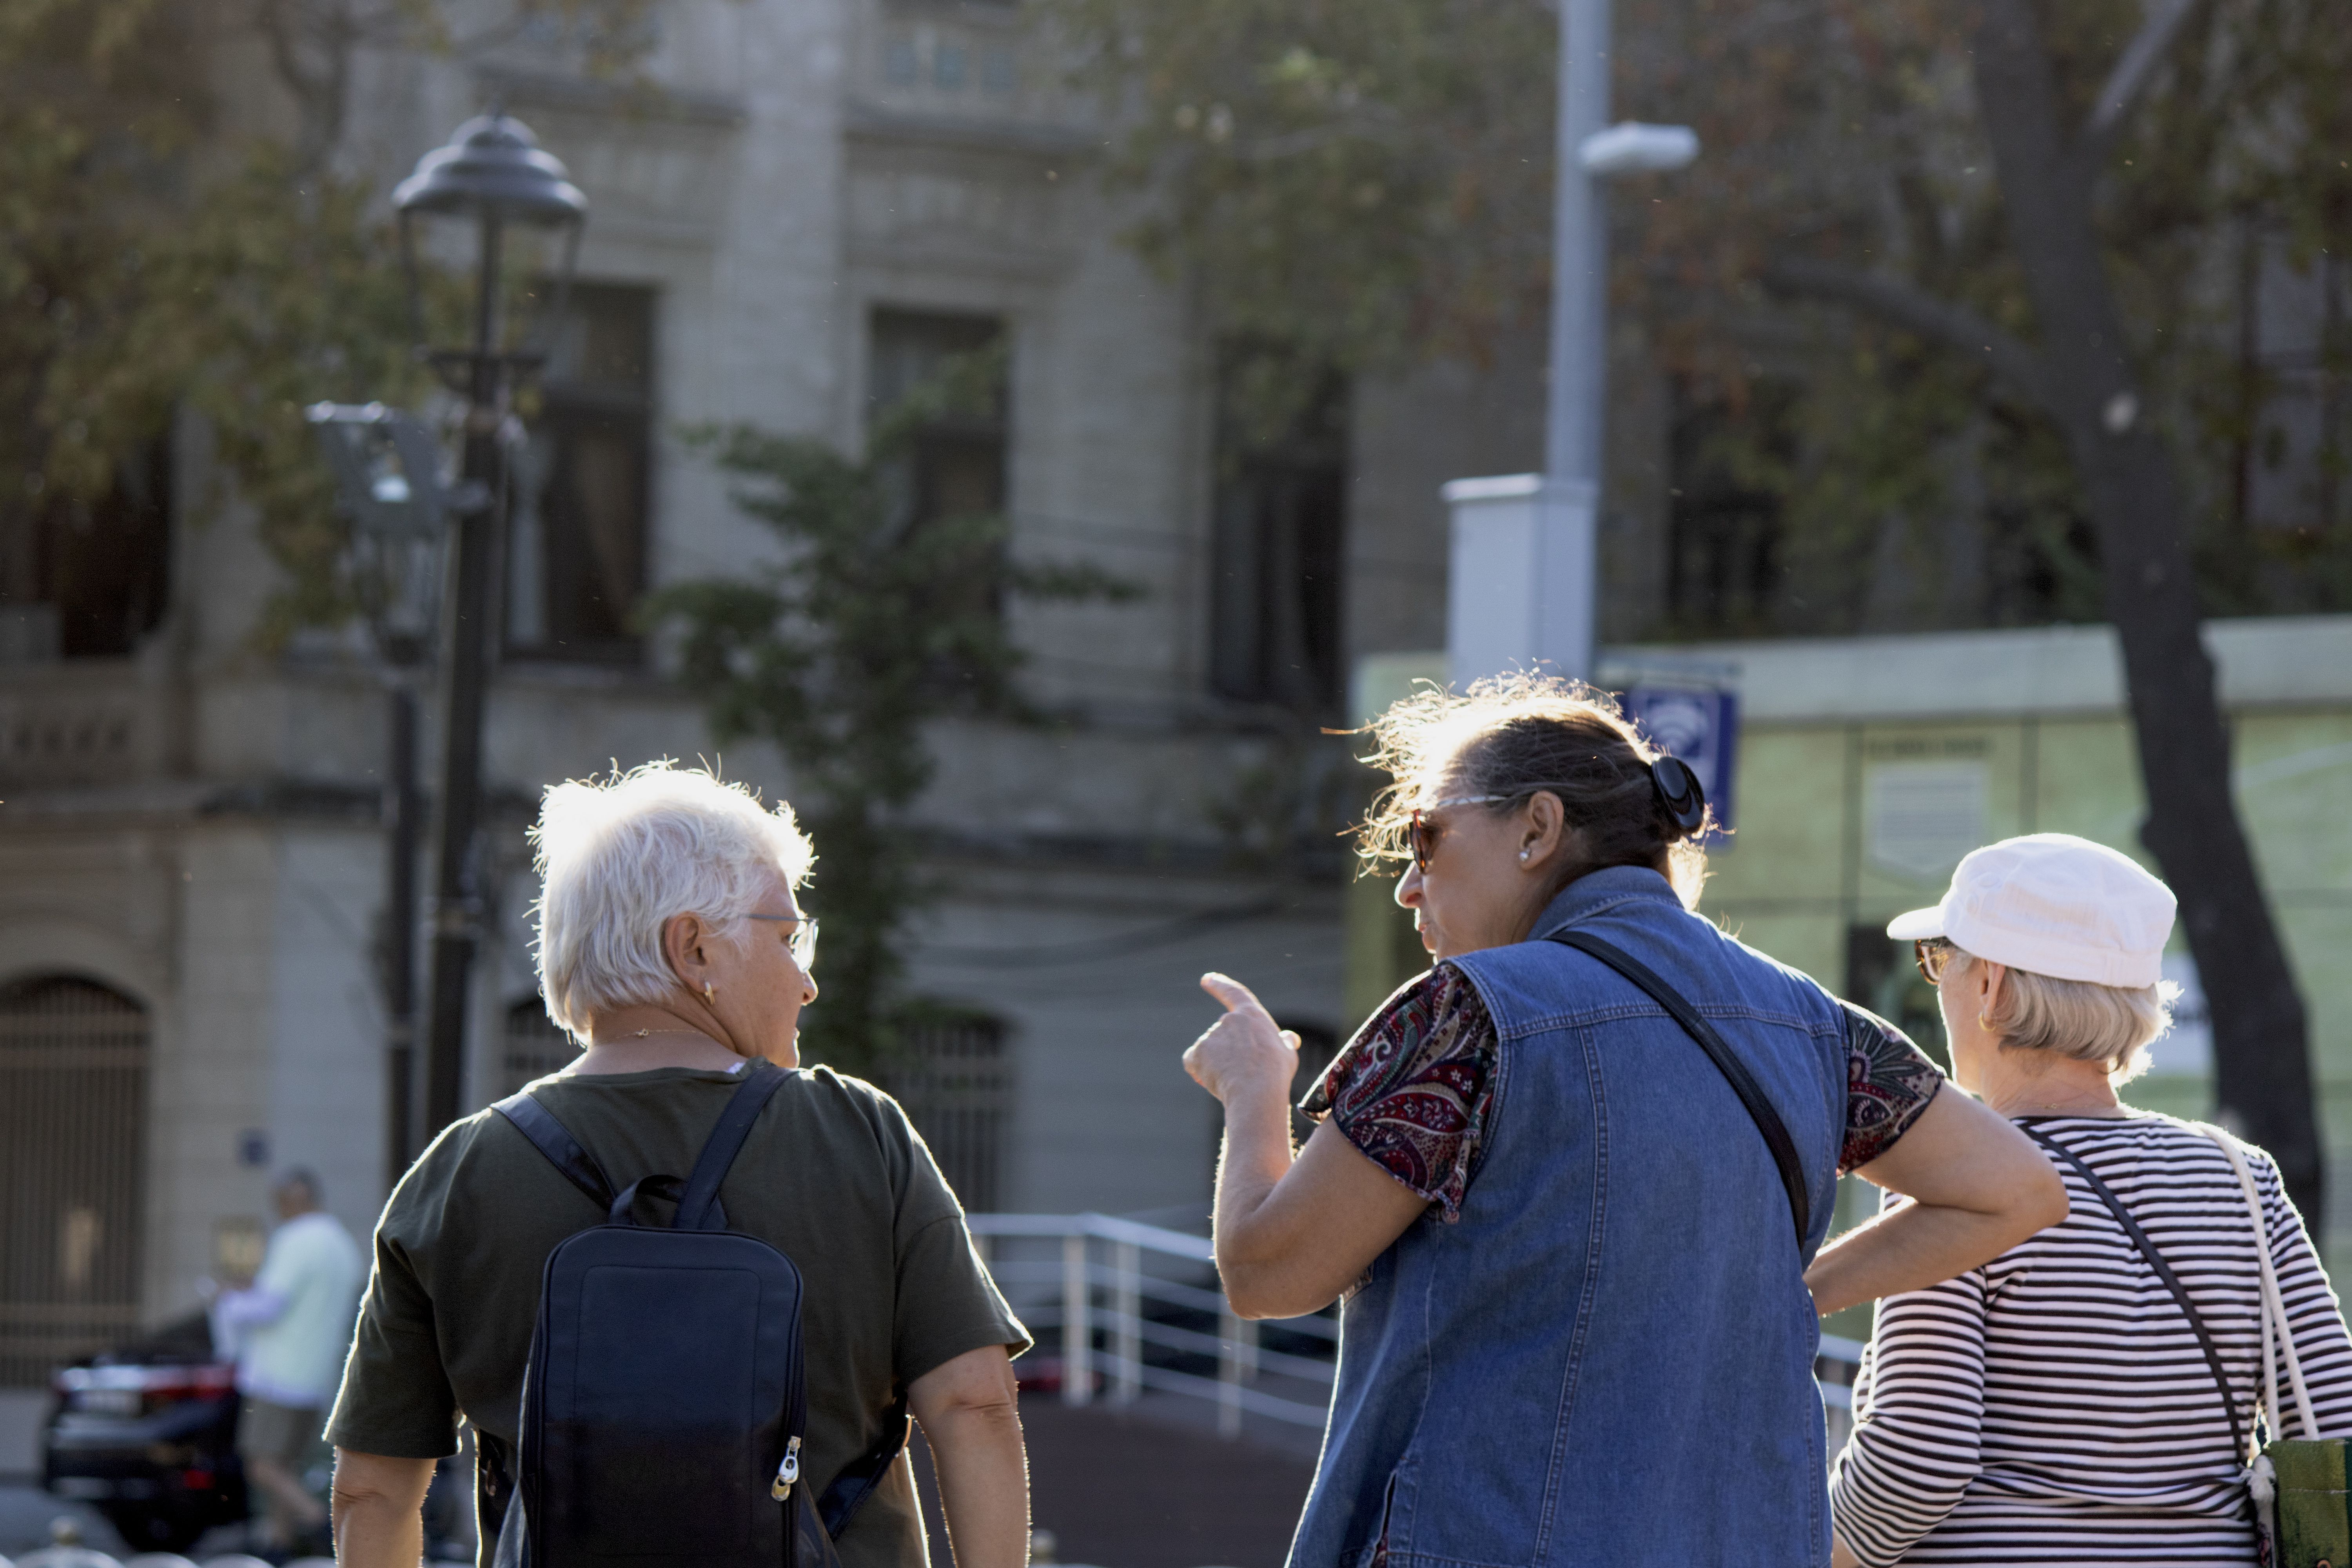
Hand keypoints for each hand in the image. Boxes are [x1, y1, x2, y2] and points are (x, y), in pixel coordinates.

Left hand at [1183, 973, 1299, 1104]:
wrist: (1256, 1092)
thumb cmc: (1275, 1075)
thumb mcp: (1287, 1054)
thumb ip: (1284, 1043)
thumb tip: (1289, 1038)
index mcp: (1252, 1016)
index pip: (1234, 993)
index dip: (1220, 984)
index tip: (1207, 978)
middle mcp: (1229, 1021)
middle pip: (1223, 1036)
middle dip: (1227, 1053)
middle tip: (1242, 1074)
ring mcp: (1212, 1035)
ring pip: (1209, 1051)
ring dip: (1215, 1063)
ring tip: (1233, 1081)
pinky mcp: (1198, 1052)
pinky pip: (1193, 1061)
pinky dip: (1198, 1070)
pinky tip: (1212, 1081)